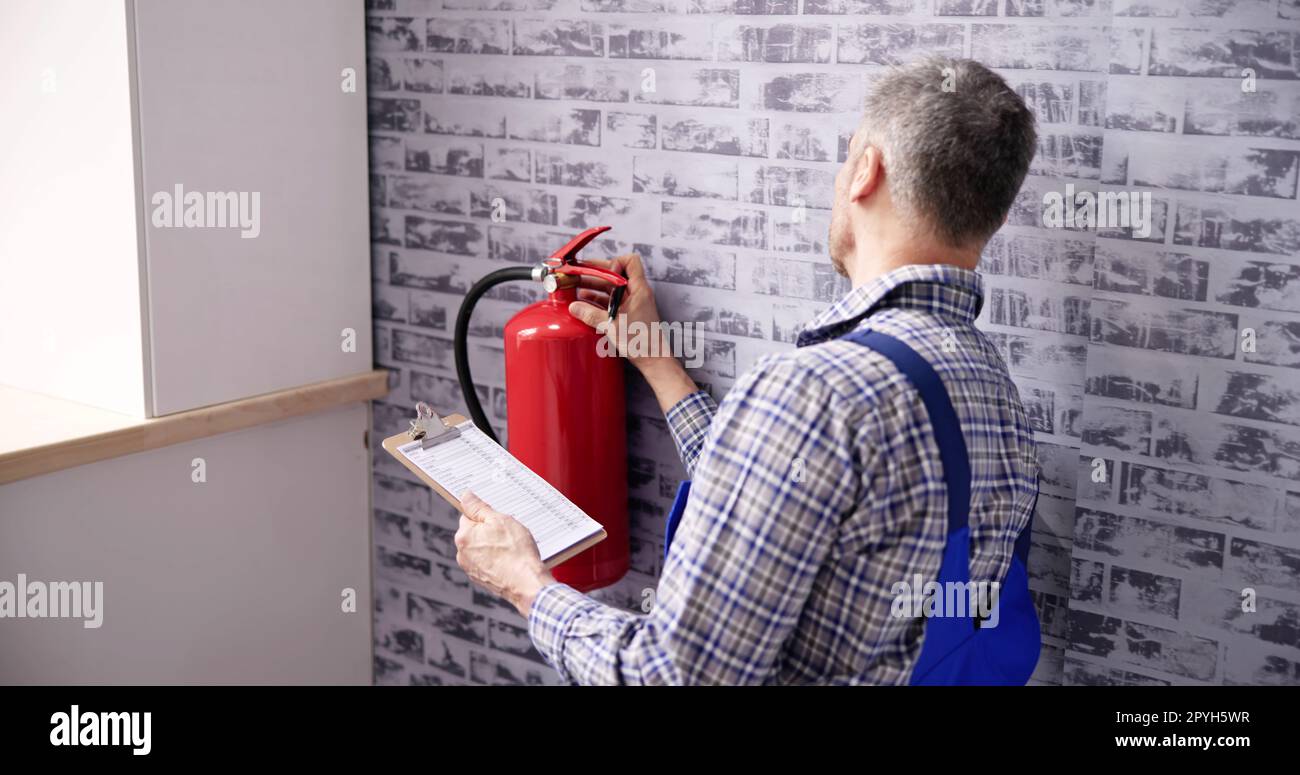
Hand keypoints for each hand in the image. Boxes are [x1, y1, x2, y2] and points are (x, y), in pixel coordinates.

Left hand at [454, 491, 553, 615]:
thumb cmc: (517, 551)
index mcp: (464, 536)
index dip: (486, 516)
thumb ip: (479, 507)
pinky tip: (510, 561)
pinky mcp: (481, 579)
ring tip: (511, 549)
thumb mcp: (500, 520)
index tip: (499, 521)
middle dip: (489, 531)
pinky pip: (487, 562)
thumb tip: (465, 496)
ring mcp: (471, 569)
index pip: (469, 516)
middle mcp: (462, 554)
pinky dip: (496, 560)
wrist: (527, 583)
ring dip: (493, 546)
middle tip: (508, 534)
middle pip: (475, 533)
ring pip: (482, 548)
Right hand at [568, 254, 698, 411]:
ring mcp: (633, 303)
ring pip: (611, 288)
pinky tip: (585, 304)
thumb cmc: (641, 342)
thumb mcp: (612, 326)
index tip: (600, 273)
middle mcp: (636, 293)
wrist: (654, 359)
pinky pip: (611, 301)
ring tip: (576, 290)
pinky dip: (598, 301)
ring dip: (594, 288)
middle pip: (615, 274)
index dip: (614, 263)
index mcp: (638, 290)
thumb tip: (574, 307)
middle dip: (595, 274)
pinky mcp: (629, 313)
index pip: (630, 261)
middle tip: (577, 275)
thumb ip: (591, 314)